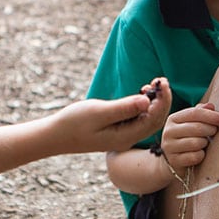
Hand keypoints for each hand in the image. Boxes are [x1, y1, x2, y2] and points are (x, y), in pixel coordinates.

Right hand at [54, 80, 171, 152]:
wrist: (55, 136)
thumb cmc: (74, 123)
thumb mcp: (99, 112)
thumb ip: (124, 108)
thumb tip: (146, 101)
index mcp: (126, 137)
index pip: (154, 119)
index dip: (162, 100)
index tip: (162, 82)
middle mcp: (128, 139)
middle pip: (155, 120)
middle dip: (162, 100)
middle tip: (162, 80)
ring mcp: (123, 136)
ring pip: (147, 119)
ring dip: (153, 102)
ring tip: (152, 84)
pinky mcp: (117, 131)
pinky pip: (137, 119)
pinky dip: (143, 106)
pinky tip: (140, 94)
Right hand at [159, 102, 218, 170]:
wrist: (175, 161)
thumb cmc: (188, 138)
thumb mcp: (192, 123)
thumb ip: (201, 112)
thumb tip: (211, 106)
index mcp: (173, 119)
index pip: (194, 113)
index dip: (211, 116)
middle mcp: (168, 131)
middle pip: (197, 127)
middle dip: (211, 130)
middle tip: (215, 132)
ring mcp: (169, 147)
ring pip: (196, 143)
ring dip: (205, 143)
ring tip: (205, 143)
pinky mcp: (174, 161)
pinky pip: (195, 157)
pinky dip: (201, 155)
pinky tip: (200, 154)